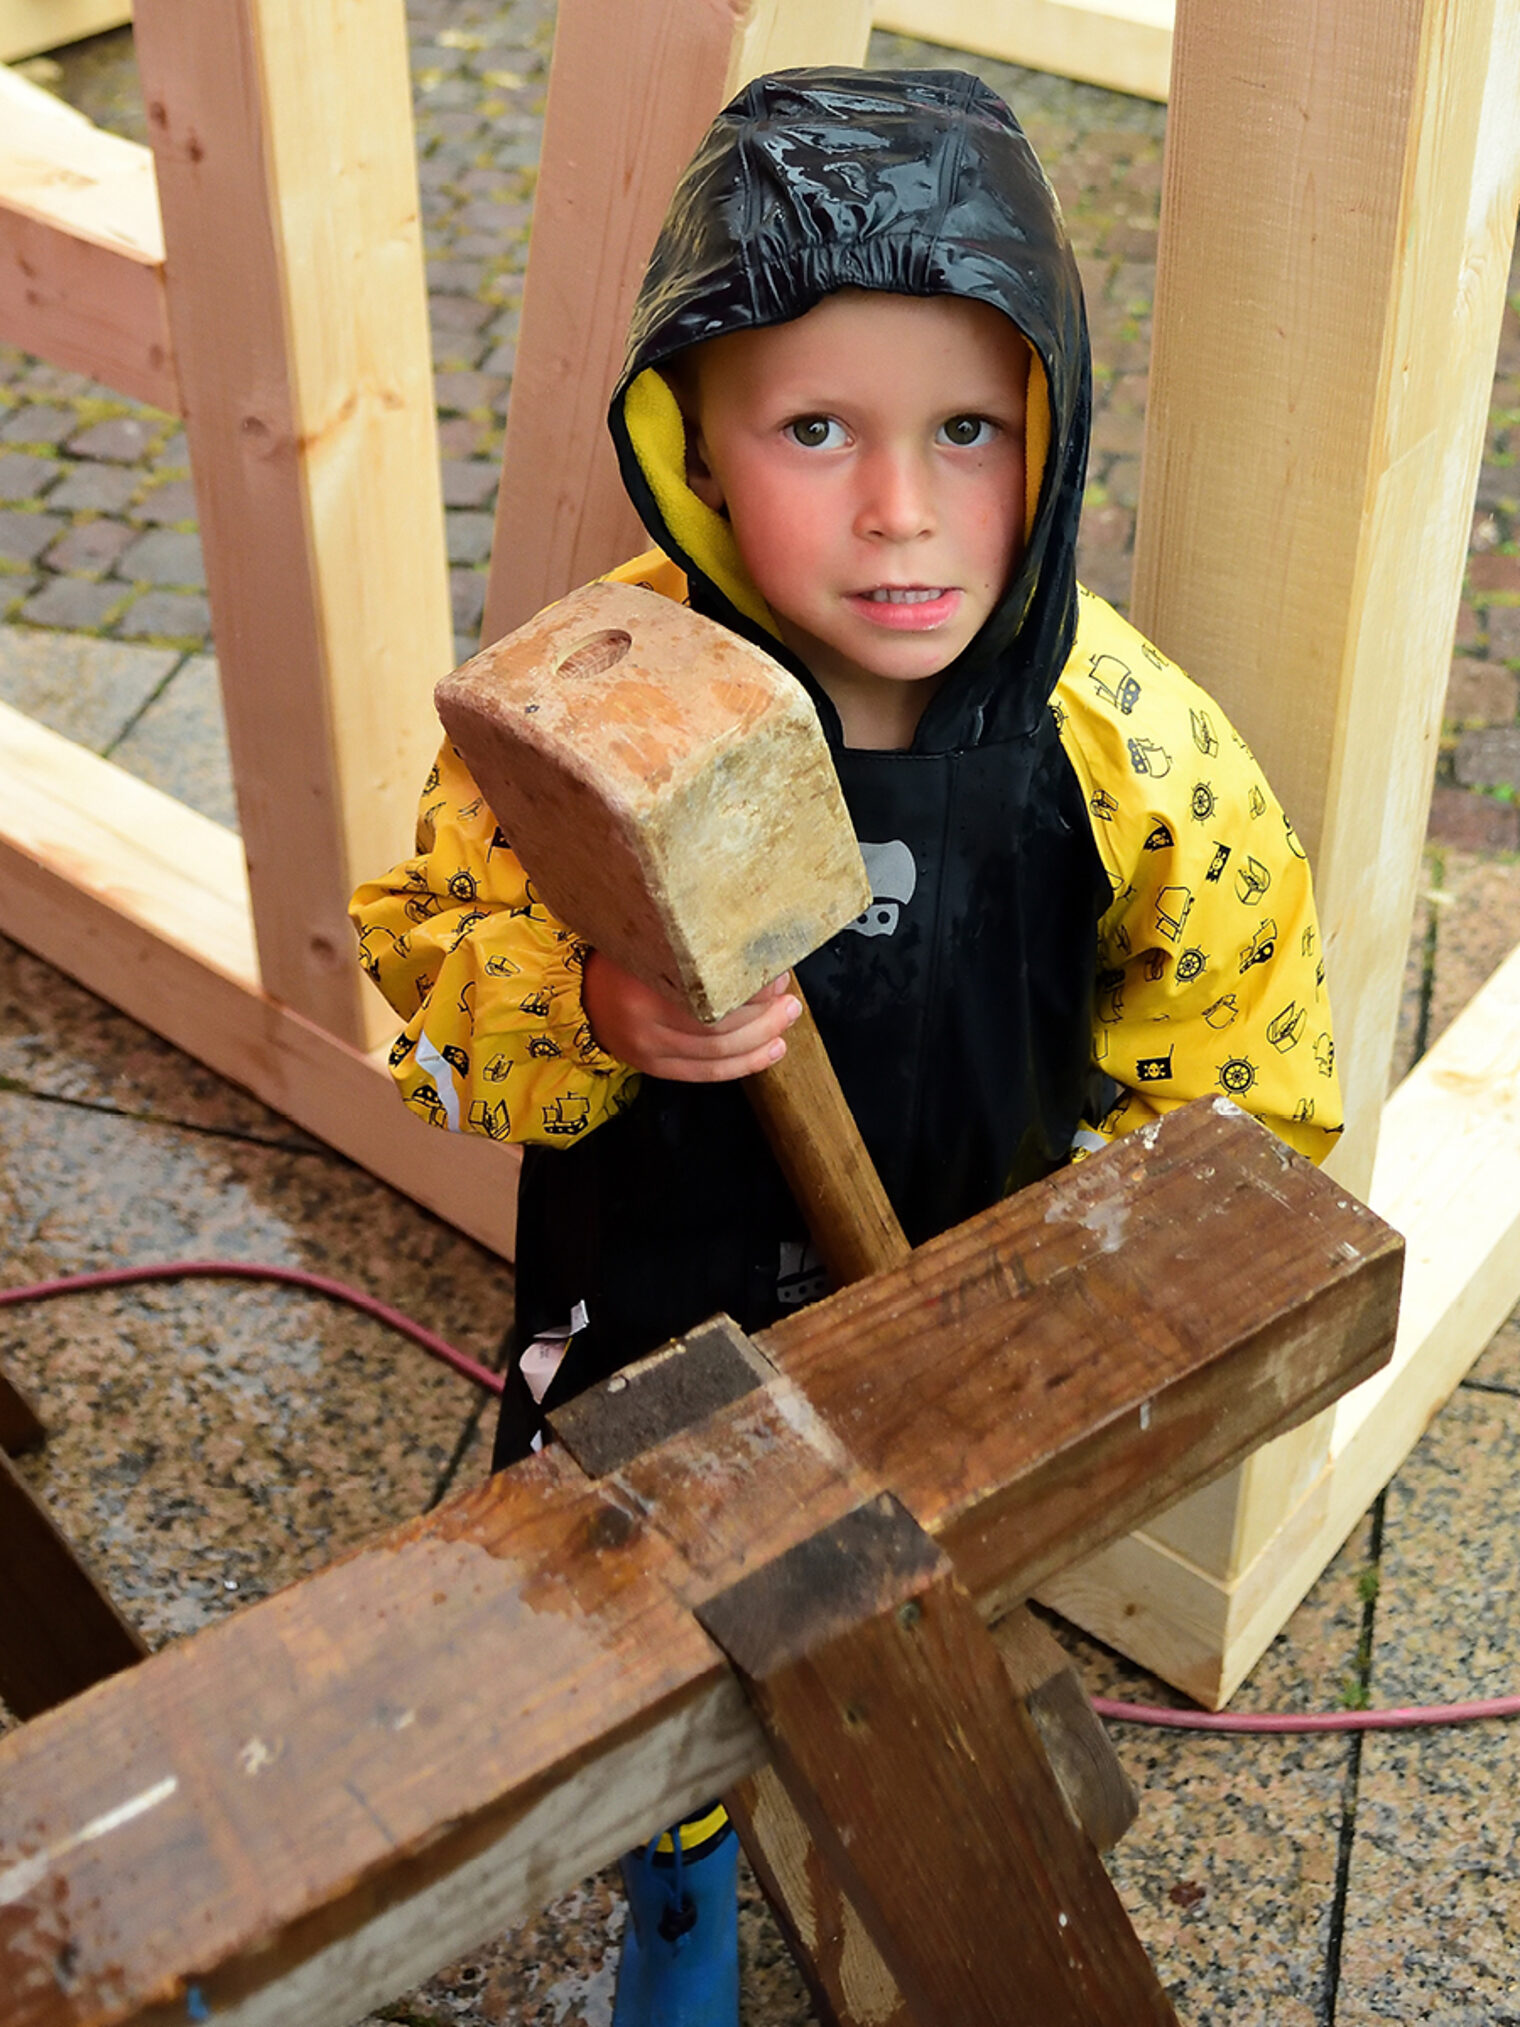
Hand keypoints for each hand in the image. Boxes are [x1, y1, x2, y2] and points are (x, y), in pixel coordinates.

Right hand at [582, 950, 800, 1081]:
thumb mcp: (645, 940)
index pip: (707, 997)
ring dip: (760, 1039)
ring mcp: (648, 1050)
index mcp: (639, 982)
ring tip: (786, 1020)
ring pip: (717, 1055)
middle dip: (763, 1016)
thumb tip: (750, 948)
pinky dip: (744, 1065)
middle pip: (718, 1030)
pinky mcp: (654, 1067)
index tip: (774, 973)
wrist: (578, 995)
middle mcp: (643, 1022)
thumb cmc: (619, 959)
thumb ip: (687, 944)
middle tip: (788, 1000)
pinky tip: (771, 1051)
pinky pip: (706, 1073)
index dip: (749, 990)